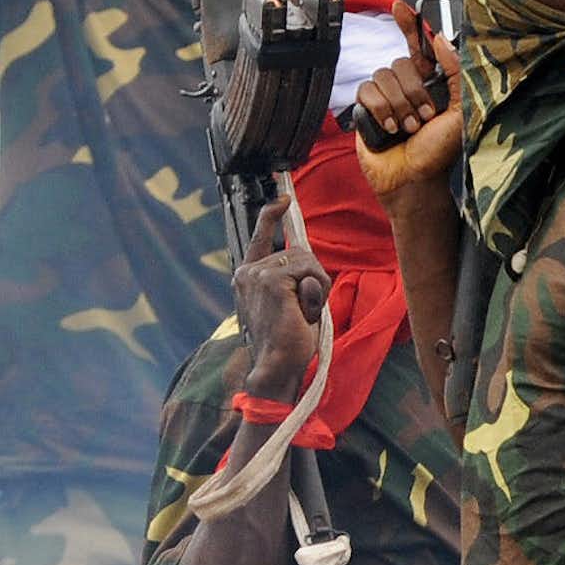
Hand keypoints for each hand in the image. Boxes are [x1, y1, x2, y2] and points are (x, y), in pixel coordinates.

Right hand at [231, 198, 329, 405]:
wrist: (278, 365)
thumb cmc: (287, 340)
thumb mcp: (286, 301)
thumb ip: (289, 278)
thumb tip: (304, 261)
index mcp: (248, 277)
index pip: (260, 236)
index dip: (272, 215)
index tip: (283, 199)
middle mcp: (248, 271)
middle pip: (300, 252)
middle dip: (313, 277)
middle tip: (305, 308)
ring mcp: (258, 274)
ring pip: (308, 261)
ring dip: (316, 286)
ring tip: (304, 312)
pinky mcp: (272, 280)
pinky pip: (310, 271)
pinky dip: (316, 291)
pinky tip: (305, 311)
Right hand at [352, 1, 462, 204]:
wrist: (412, 180)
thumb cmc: (439, 152)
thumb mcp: (460, 111)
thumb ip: (456, 73)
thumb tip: (440, 38)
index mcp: (431, 83)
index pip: (418, 47)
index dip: (408, 25)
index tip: (399, 6)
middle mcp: (406, 86)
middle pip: (401, 64)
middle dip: (413, 93)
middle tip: (422, 119)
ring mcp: (385, 96)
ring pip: (383, 76)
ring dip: (397, 106)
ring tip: (405, 129)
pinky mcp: (365, 108)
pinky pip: (366, 91)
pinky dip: (379, 110)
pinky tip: (387, 128)